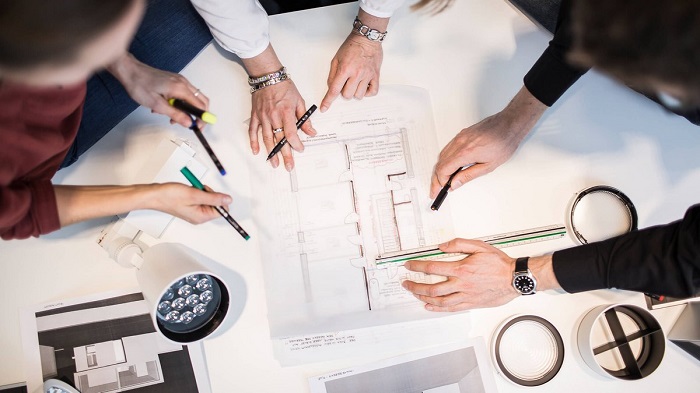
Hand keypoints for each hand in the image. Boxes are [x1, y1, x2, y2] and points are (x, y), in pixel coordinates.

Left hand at [107, 53, 208, 128]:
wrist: (130, 71)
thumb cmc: (140, 85)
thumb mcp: (157, 105)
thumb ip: (175, 114)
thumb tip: (189, 123)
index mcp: (180, 88)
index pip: (201, 106)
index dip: (202, 118)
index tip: (198, 127)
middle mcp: (183, 83)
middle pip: (201, 101)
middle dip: (198, 115)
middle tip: (189, 124)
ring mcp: (180, 81)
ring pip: (192, 99)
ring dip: (186, 110)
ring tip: (171, 117)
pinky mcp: (175, 81)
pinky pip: (184, 94)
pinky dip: (180, 104)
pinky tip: (167, 107)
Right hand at [151, 183, 231, 224]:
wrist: (154, 195)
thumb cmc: (170, 196)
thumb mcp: (195, 195)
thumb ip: (214, 198)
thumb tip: (228, 200)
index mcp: (201, 217)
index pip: (222, 211)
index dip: (218, 198)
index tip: (209, 193)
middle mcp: (198, 216)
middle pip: (215, 204)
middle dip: (209, 193)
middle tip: (198, 190)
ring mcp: (194, 211)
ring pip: (207, 199)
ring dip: (202, 191)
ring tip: (191, 190)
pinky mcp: (190, 205)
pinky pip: (200, 198)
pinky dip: (196, 192)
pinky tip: (188, 191)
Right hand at [248, 79, 315, 170]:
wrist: (268, 76)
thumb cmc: (284, 87)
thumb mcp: (299, 101)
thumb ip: (305, 118)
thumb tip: (311, 131)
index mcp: (286, 113)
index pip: (291, 134)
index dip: (296, 144)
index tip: (300, 149)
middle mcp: (273, 117)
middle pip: (280, 140)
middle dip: (285, 155)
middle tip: (288, 166)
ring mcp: (263, 117)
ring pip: (267, 138)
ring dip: (271, 152)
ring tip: (275, 163)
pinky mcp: (255, 116)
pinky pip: (253, 131)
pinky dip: (254, 141)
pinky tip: (256, 151)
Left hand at [320, 33, 382, 111]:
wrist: (366, 39)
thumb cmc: (351, 47)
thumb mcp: (336, 59)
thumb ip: (332, 75)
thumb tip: (331, 88)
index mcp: (344, 69)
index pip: (334, 90)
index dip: (328, 101)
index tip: (324, 108)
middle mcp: (356, 74)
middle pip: (347, 95)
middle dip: (343, 92)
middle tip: (345, 83)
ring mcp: (367, 75)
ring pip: (358, 96)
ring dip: (354, 92)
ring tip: (355, 83)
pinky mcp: (376, 76)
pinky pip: (372, 92)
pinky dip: (367, 93)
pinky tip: (364, 87)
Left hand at [402, 239, 517, 311]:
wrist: (514, 278)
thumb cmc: (499, 263)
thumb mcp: (479, 246)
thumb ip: (459, 244)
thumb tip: (442, 246)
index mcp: (461, 269)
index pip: (432, 268)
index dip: (417, 267)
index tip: (409, 265)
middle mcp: (461, 284)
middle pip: (432, 287)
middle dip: (415, 286)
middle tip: (406, 284)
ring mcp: (465, 296)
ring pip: (440, 300)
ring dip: (424, 297)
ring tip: (415, 294)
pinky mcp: (471, 304)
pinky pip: (451, 308)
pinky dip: (438, 308)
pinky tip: (430, 306)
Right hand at [430, 86, 546, 197]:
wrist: (509, 125)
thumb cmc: (503, 143)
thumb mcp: (488, 166)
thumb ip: (468, 175)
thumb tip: (454, 184)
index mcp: (465, 153)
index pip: (444, 170)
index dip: (439, 182)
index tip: (440, 190)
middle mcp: (459, 143)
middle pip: (440, 163)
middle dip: (436, 178)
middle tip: (436, 190)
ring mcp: (459, 137)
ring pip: (442, 155)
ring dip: (440, 169)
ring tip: (442, 180)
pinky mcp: (462, 134)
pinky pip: (448, 148)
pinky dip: (445, 159)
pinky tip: (449, 166)